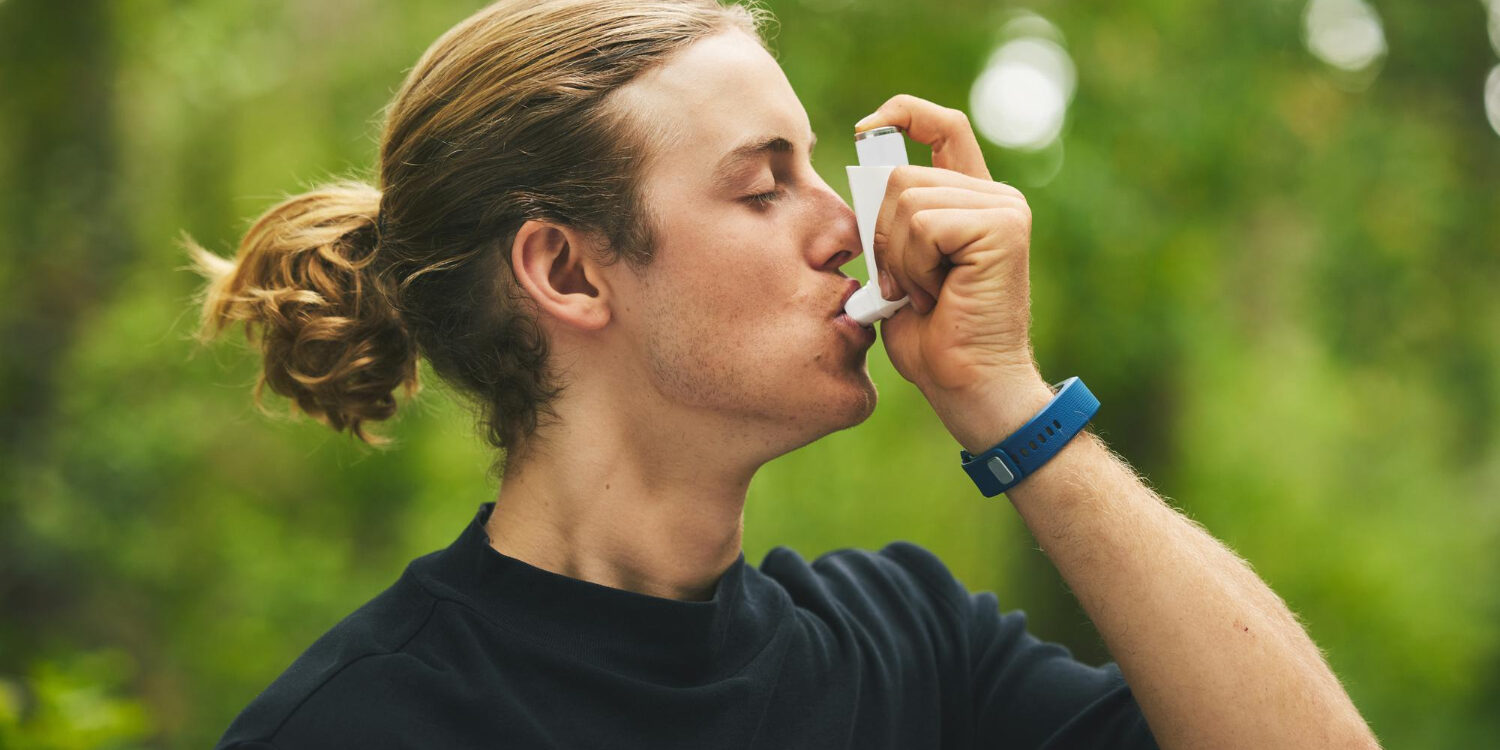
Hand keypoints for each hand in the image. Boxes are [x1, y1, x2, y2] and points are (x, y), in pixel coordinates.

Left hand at [857, 94, 1052, 450]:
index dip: (902, 114)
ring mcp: (1004, 209)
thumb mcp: (899, 269)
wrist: (969, 389)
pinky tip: (935, 295)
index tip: (867, 129)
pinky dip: (913, 265)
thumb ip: (891, 222)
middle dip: (880, 234)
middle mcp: (995, 197)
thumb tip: (864, 176)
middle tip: (905, 285)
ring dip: (898, 257)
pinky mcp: (1003, 226)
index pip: (943, 127)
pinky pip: (923, 223)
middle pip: (898, 176)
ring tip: (924, 294)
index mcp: (972, 202)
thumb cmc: (933, 342)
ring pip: (905, 200)